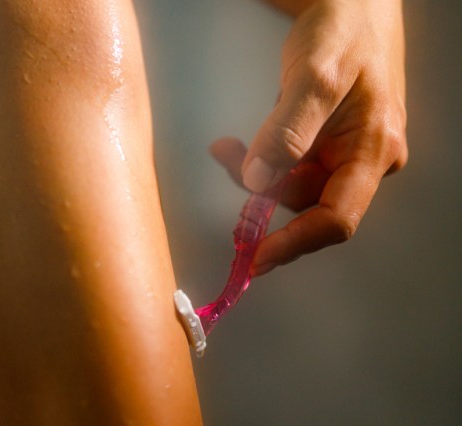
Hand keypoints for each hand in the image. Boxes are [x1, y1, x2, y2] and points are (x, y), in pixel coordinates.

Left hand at [211, 0, 406, 275]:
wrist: (355, 3)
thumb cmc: (345, 31)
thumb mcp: (315, 77)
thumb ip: (286, 131)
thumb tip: (257, 181)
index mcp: (373, 152)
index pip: (336, 218)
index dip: (294, 244)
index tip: (255, 258)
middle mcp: (363, 161)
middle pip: (306, 203)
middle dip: (260, 192)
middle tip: (225, 158)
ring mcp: (344, 154)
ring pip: (293, 186)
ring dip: (256, 175)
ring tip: (226, 147)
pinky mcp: (325, 145)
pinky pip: (290, 168)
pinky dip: (263, 162)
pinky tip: (245, 146)